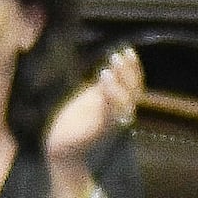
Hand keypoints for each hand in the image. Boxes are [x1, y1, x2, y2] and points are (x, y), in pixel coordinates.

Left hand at [42, 43, 142, 183]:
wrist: (63, 146)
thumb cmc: (78, 121)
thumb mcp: (92, 99)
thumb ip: (103, 87)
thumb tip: (110, 69)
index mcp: (120, 104)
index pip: (135, 84)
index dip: (134, 67)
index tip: (127, 50)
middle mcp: (121, 113)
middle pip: (135, 92)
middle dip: (129, 72)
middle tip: (119, 55)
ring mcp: (112, 122)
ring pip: (126, 102)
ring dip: (119, 83)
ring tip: (107, 69)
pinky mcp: (100, 130)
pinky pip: (110, 112)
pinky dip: (109, 95)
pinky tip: (102, 81)